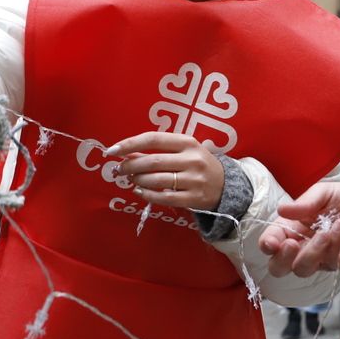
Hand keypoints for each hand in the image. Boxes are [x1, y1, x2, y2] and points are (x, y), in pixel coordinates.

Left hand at [109, 131, 224, 211]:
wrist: (226, 186)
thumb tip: (127, 153)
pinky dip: (148, 195)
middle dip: (130, 165)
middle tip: (119, 169)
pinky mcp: (194, 198)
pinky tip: (139, 191)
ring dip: (138, 180)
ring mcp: (194, 180)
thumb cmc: (198, 164)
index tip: (112, 150)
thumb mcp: (184, 150)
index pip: (153, 139)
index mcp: (188, 142)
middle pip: (152, 161)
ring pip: (156, 180)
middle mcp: (192, 159)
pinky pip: (164, 198)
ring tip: (131, 179)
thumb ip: (159, 150)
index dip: (130, 144)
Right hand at [259, 183, 339, 277]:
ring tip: (325, 232)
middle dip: (281, 259)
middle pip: (278, 267)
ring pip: (302, 269)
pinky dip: (333, 244)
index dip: (267, 244)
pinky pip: (328, 262)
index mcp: (290, 227)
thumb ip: (304, 202)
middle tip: (292, 244)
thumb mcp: (324, 192)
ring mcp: (317, 258)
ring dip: (311, 252)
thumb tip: (282, 210)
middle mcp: (300, 246)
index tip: (272, 242)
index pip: (270, 242)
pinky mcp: (336, 263)